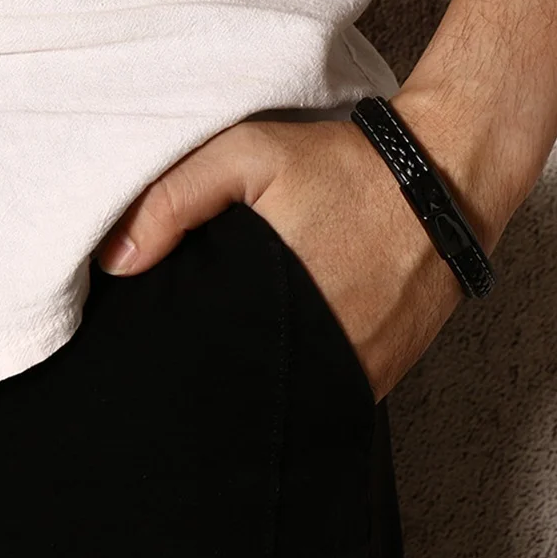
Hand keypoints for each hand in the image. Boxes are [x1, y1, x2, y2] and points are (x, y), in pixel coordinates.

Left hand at [94, 98, 471, 402]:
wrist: (443, 178)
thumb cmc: (341, 164)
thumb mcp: (249, 153)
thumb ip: (174, 198)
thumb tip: (113, 262)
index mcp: (267, 296)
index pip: (196, 359)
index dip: (167, 361)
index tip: (147, 354)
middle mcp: (312, 348)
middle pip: (234, 389)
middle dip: (208, 377)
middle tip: (186, 360)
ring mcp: (351, 372)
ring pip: (282, 404)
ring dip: (256, 387)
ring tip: (238, 358)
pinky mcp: (380, 380)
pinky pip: (324, 398)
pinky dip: (301, 384)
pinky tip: (286, 356)